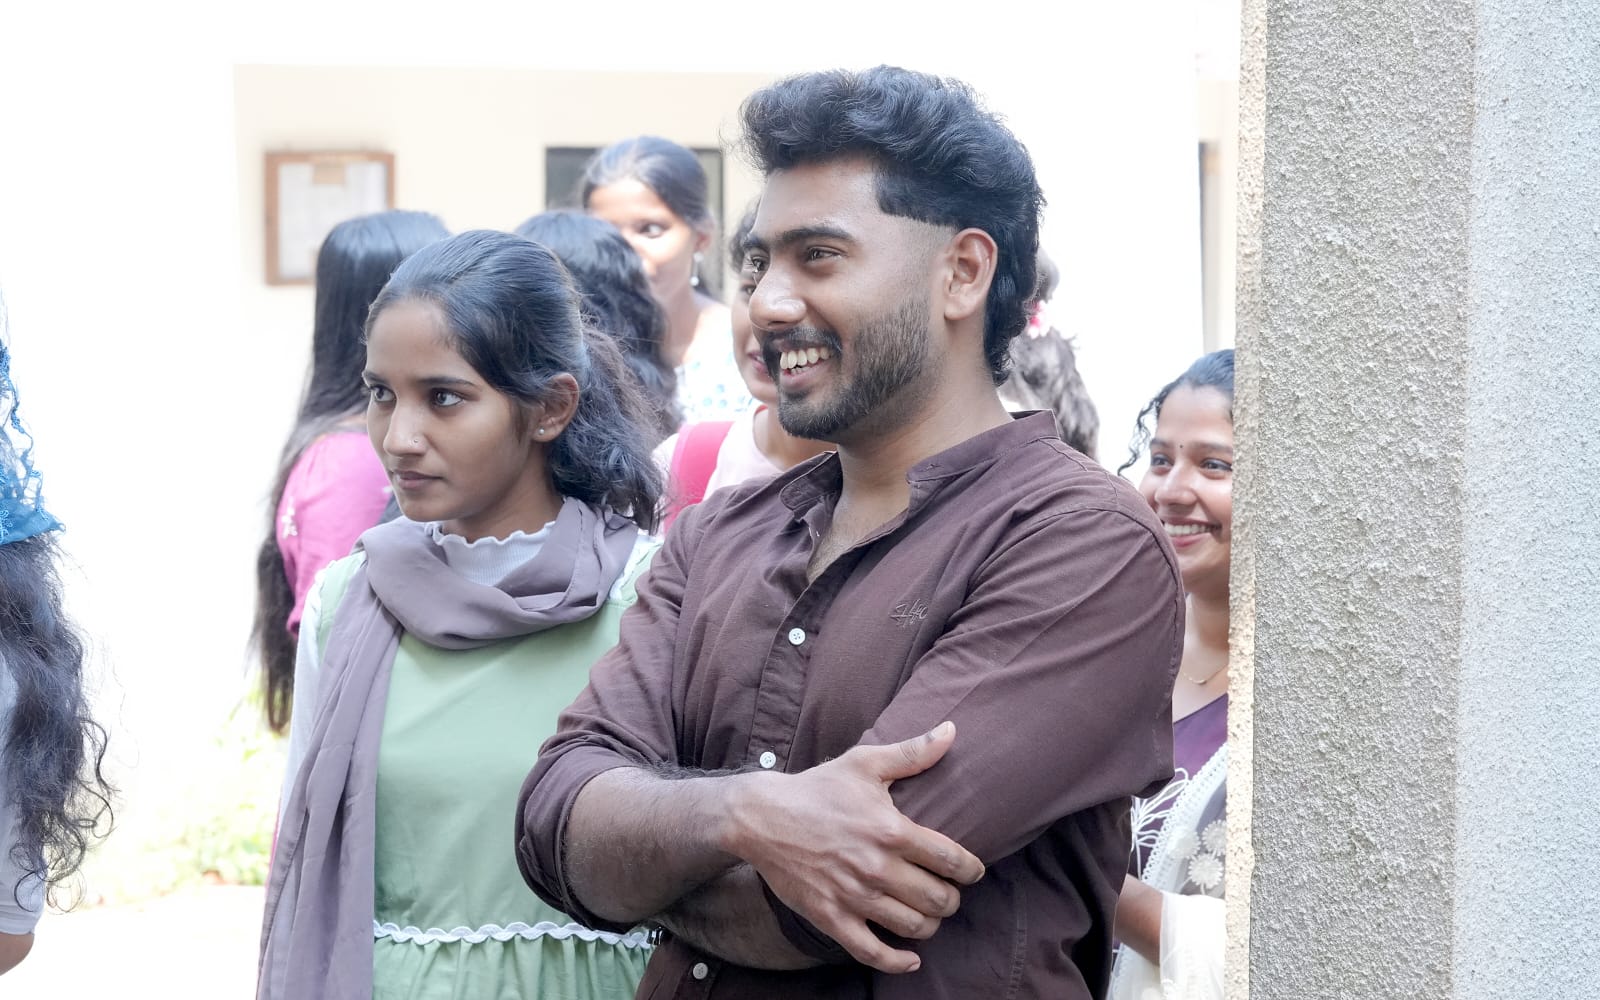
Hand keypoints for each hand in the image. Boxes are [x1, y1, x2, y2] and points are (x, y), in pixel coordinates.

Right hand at [730, 721, 984, 973]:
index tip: (974, 872)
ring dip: (930, 925)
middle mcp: (877, 867)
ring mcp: (854, 896)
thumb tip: (951, 730)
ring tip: (928, 914)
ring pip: (913, 927)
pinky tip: (911, 958)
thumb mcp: (865, 763)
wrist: (761, 817)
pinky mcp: (831, 917)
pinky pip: (872, 952)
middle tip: (948, 893)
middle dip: (952, 899)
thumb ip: (912, 752)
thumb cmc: (817, 788)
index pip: (951, 860)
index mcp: (891, 830)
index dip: (971, 871)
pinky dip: (898, 961)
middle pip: (939, 899)